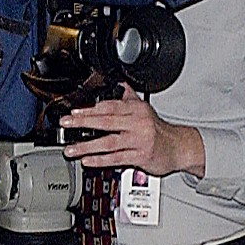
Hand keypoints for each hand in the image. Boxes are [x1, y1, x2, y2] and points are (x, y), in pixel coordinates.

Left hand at [59, 91, 204, 177]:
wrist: (178, 147)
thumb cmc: (159, 130)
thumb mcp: (144, 109)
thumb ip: (129, 97)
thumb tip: (118, 84)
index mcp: (136, 109)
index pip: (110, 106)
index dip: (90, 109)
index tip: (74, 112)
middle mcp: (138, 123)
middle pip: (106, 121)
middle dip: (83, 123)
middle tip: (66, 125)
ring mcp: (139, 141)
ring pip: (108, 142)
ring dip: (87, 146)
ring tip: (71, 149)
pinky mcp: (140, 157)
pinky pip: (116, 158)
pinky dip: (100, 160)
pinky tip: (88, 161)